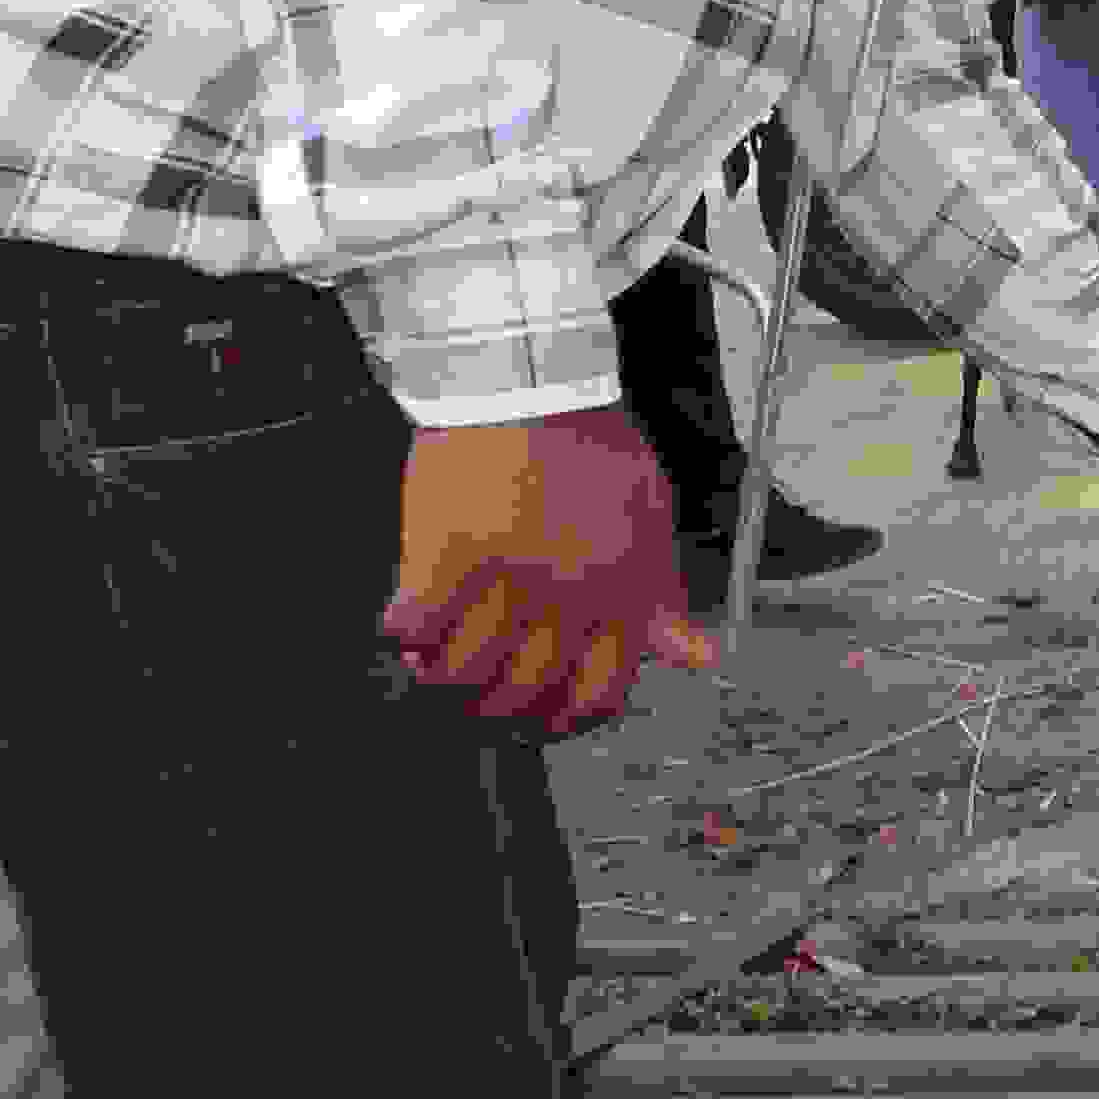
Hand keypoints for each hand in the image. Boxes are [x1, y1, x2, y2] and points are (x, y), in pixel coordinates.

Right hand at [379, 409, 716, 736]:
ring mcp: (506, 581)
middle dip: (496, 705)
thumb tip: (694, 659)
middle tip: (477, 695)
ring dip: (443, 679)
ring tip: (432, 668)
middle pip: (525, 691)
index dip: (569, 719)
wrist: (529, 378)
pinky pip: (414, 627)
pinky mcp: (446, 557)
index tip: (545, 719)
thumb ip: (663, 593)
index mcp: (623, 590)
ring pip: (464, 672)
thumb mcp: (650, 513)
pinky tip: (404, 625)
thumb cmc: (592, 441)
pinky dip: (404, 636)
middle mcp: (570, 597)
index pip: (600, 692)